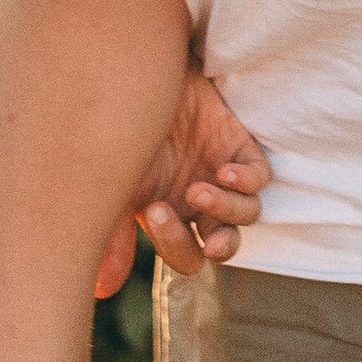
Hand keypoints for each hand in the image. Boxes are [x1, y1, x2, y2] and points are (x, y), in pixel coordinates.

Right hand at [91, 67, 268, 294]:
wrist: (131, 69)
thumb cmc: (114, 127)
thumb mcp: (108, 184)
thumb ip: (109, 235)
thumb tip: (102, 291)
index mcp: (167, 215)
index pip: (186, 257)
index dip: (177, 247)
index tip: (153, 213)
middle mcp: (196, 201)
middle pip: (223, 245)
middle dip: (216, 246)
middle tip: (202, 235)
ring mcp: (220, 174)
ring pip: (246, 215)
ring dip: (227, 211)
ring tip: (203, 188)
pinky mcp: (238, 146)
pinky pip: (259, 179)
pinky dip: (246, 181)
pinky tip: (225, 169)